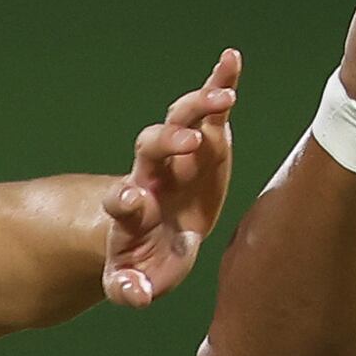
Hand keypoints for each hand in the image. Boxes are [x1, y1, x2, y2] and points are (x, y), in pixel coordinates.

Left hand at [101, 51, 243, 307]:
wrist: (159, 236)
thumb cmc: (149, 260)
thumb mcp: (137, 282)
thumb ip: (132, 288)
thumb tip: (136, 295)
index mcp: (134, 212)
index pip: (123, 201)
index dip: (125, 200)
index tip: (131, 199)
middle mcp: (151, 175)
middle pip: (150, 147)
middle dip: (167, 141)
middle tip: (189, 142)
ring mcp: (176, 154)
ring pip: (178, 120)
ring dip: (197, 106)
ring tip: (222, 97)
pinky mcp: (201, 142)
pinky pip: (207, 109)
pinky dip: (218, 83)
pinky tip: (231, 59)